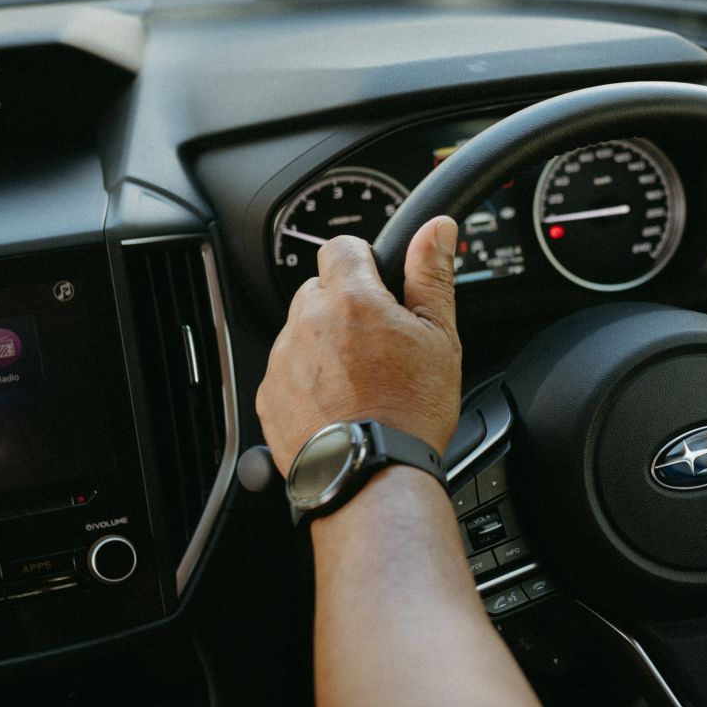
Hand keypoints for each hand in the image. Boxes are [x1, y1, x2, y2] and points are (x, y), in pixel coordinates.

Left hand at [255, 216, 462, 470]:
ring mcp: (282, 360)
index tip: (378, 286)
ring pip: (300, 332)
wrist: (372, 476)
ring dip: (323, 345)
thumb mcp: (439, 336)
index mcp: (350, 298)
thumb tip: (435, 229)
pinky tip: (338, 405)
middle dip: (344, 308)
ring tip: (359, 382)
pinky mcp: (267, 396)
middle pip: (318, 291)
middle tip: (376, 345)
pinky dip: (306, 381)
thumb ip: (432, 275)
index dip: (363, 263)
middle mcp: (307, 322)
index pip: (342, 247)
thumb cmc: (410, 411)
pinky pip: (285, 372)